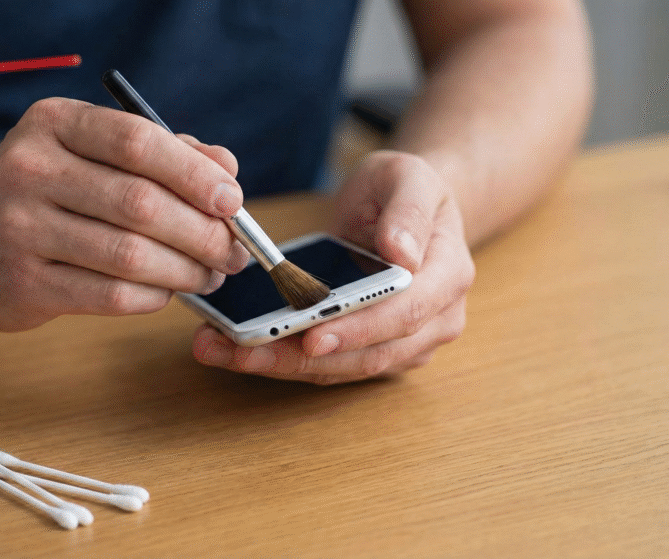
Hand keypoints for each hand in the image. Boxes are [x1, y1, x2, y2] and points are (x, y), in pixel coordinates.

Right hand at [0, 97, 248, 330]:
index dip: (195, 174)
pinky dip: (153, 296)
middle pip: (141, 204)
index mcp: (54, 124)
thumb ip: (162, 153)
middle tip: (234, 251)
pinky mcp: (22, 284)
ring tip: (210, 274)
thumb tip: (226, 170)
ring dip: (186, 270)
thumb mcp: (89, 151)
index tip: (233, 201)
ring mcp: (20, 229)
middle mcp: (31, 170)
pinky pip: (110, 296)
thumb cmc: (43, 191)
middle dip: (203, 232)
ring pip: (129, 255)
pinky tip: (166, 291)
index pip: (138, 141)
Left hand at [192, 150, 474, 383]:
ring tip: (221, 350)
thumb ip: (409, 211)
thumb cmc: (406, 188)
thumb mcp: (410, 176)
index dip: (356, 330)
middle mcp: (435, 322)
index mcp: (448, 278)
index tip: (311, 338)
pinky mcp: (372, 351)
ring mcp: (406, 343)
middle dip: (298, 358)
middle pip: (366, 355)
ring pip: (341, 368)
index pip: (402, 315)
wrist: (407, 209)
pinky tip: (235, 348)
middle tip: (239, 350)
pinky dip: (282, 359)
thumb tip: (401, 253)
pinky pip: (328, 364)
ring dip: (280, 365)